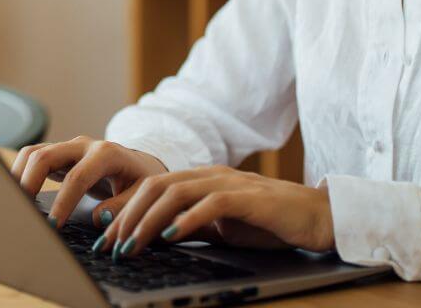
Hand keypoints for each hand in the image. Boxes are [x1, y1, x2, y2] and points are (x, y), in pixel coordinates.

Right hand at [9, 135, 168, 227]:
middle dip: (29, 183)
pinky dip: (20, 174)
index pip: (78, 177)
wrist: (140, 165)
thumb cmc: (141, 180)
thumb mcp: (143, 194)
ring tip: (14, 205)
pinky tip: (18, 197)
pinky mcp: (58, 156)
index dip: (63, 202)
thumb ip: (124, 206)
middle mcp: (83, 146)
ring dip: (19, 177)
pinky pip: (32, 159)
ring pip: (33, 154)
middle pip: (45, 156)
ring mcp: (68, 149)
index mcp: (107, 154)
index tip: (52, 226)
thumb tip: (99, 218)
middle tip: (22, 213)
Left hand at [94, 164, 334, 259]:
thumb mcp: (221, 228)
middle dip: (126, 216)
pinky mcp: (251, 198)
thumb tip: (152, 239)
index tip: (102, 235)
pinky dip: (187, 219)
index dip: (123, 209)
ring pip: (176, 193)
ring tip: (131, 245)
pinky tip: (170, 236)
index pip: (151, 188)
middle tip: (109, 245)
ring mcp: (231, 184)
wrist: (317, 217)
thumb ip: (190, 226)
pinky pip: (212, 203)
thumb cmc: (270, 224)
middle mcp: (212, 176)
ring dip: (147, 220)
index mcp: (202, 180)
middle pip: (156, 186)